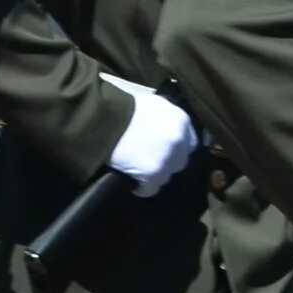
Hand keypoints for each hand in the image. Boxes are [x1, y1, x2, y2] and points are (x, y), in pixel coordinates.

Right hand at [101, 73, 195, 195]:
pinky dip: (141, 188)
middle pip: (179, 161)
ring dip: (153, 175)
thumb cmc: (121, 107)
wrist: (102, 118)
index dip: (175, 148)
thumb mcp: (149, 104)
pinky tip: (132, 183)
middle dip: (166, 162)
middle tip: (147, 159)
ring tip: (137, 170)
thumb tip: (164, 129)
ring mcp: (167, 159)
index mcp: (180, 120)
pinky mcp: (153, 174)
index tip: (162, 150)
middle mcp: (179, 140)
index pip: (189, 143)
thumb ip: (164, 117)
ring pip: (166, 176)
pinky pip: (150, 189)